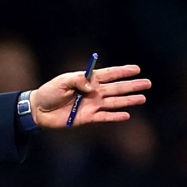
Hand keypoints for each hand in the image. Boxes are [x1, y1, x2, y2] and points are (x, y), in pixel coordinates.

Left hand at [29, 65, 150, 128]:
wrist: (39, 110)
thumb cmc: (49, 92)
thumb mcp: (62, 81)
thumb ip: (78, 80)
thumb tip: (93, 87)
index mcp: (88, 80)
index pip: (109, 74)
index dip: (122, 71)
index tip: (137, 69)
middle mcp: (93, 92)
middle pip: (116, 88)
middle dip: (132, 85)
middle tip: (148, 83)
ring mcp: (92, 105)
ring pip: (114, 102)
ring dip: (128, 100)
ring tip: (143, 98)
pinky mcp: (87, 117)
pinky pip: (104, 116)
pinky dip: (115, 116)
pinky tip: (126, 115)